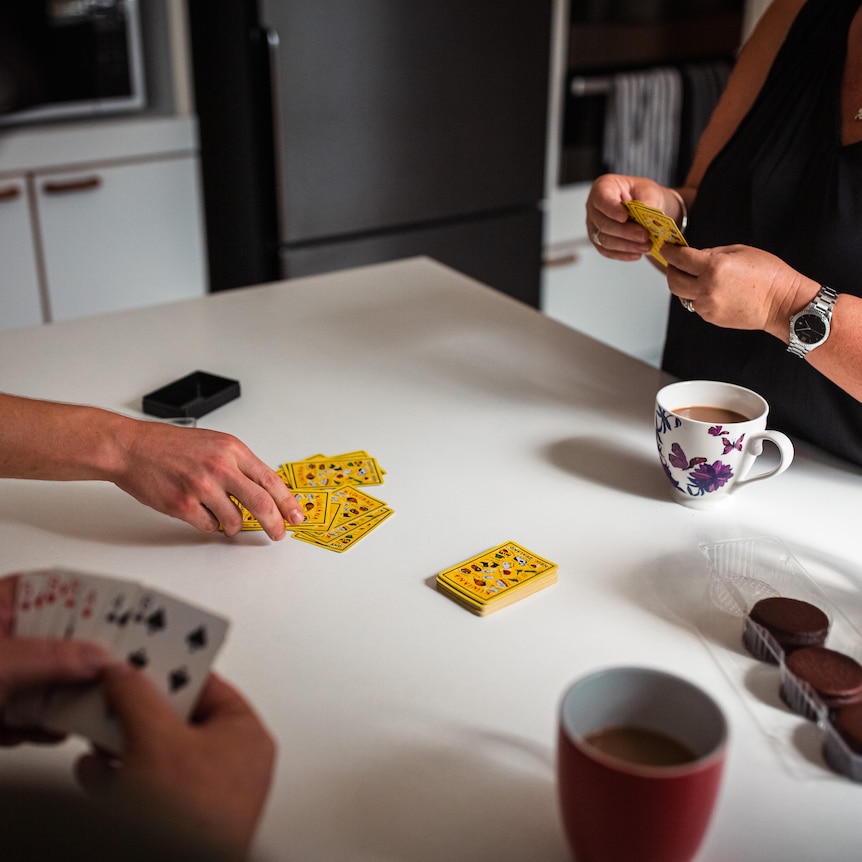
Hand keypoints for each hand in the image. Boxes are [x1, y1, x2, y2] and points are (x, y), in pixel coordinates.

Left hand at [0, 576, 109, 745]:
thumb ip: (48, 657)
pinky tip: (54, 731)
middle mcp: (1, 640)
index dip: (92, 598)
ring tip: (97, 704)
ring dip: (69, 696)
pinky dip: (43, 724)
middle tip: (119, 662)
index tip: (125, 612)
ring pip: (47, 679)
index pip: (55, 589)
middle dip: (87, 656)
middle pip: (58, 637)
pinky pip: (29, 713)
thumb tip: (99, 656)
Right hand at [75, 664, 275, 859]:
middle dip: (138, 710)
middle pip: (179, 718)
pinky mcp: (182, 820)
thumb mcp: (156, 740)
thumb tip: (125, 672)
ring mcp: (209, 795)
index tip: (141, 658)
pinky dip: (121, 776)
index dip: (169, 669)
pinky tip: (97, 771)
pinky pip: (149, 786)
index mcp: (247, 735)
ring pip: (159, 753)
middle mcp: (235, 763)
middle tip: (114, 693)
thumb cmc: (193, 820)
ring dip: (124, 741)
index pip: (207, 685)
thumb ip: (137, 697)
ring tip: (99, 729)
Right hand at [112, 419, 305, 539]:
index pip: (271, 481)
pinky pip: (209, 526)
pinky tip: (201, 513)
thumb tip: (266, 490)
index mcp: (232, 450)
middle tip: (278, 534)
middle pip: (261, 503)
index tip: (297, 516)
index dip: (288, 502)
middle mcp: (220, 467)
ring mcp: (201, 486)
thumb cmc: (170, 446)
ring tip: (225, 518)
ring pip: (234, 519)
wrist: (132, 447)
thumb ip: (240, 465)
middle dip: (274, 524)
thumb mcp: (215, 444)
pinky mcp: (183, 504)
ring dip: (234, 525)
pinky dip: (209, 524)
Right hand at [585, 174, 665, 260]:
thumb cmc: (643, 194)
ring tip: (645, 246)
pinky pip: (607, 251)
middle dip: (625, 232)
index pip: (602, 199)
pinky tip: (637, 253)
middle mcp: (594, 207)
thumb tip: (646, 217)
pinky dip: (622, 254)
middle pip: (603, 224)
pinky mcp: (598, 241)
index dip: (612, 209)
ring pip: (604, 240)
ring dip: (626, 246)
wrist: (645, 205)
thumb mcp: (649, 191)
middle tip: (644, 236)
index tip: (625, 217)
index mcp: (603, 188)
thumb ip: (647, 202)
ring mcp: (594, 226)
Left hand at [662, 243, 818, 337]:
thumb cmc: (768, 273)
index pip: (680, 259)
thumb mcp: (739, 251)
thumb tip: (693, 256)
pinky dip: (698, 296)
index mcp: (714, 267)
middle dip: (671, 270)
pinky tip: (713, 290)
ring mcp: (708, 305)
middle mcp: (707, 287)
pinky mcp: (711, 317)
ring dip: (685, 285)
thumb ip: (712, 253)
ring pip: (683, 295)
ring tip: (696, 277)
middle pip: (673, 281)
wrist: (782, 303)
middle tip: (674, 264)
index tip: (666, 249)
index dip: (670, 252)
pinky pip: (696, 305)